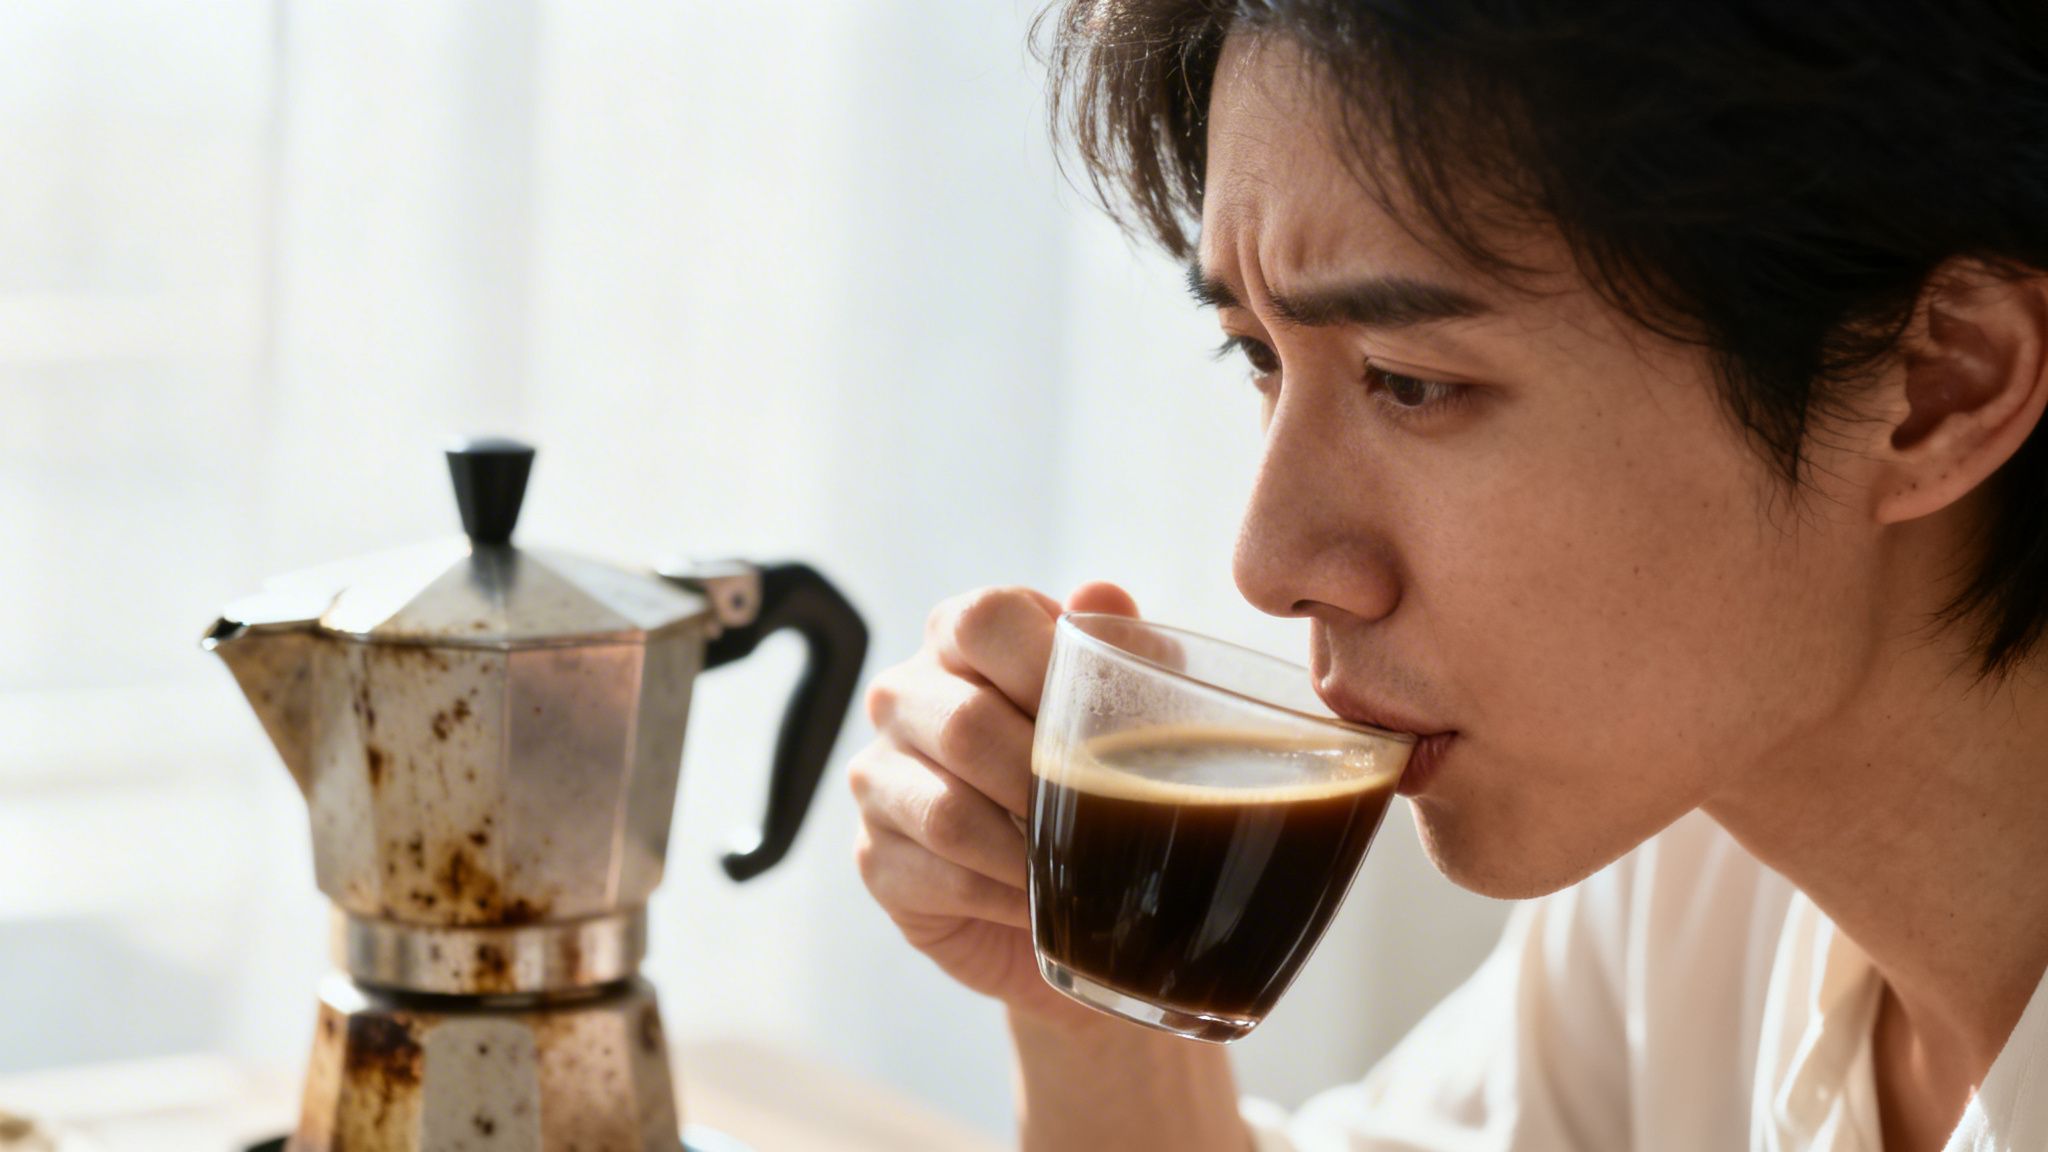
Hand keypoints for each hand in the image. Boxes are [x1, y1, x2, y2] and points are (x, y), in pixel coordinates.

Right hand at [850, 580, 1140, 1028]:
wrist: (1055, 883)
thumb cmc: (1087, 769)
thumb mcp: (1120, 705)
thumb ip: (1118, 648)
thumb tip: (1102, 596)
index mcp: (959, 637)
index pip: (983, 621)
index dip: (1044, 666)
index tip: (1100, 719)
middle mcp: (903, 695)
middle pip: (964, 725)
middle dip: (1047, 780)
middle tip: (1106, 813)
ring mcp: (878, 776)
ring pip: (947, 814)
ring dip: (1028, 851)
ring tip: (1080, 868)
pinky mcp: (874, 857)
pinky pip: (941, 879)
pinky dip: (1007, 898)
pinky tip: (1044, 903)